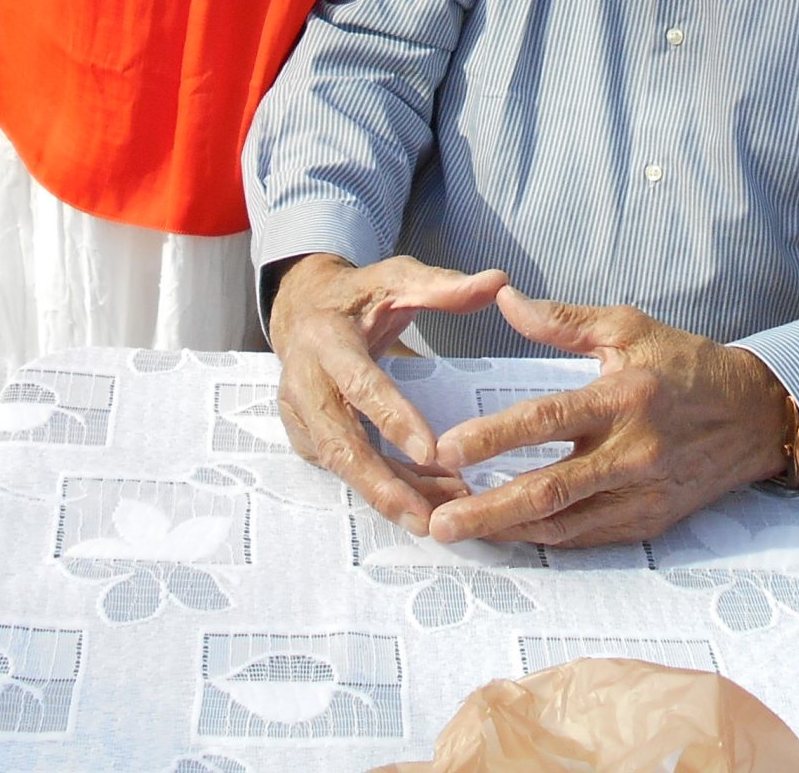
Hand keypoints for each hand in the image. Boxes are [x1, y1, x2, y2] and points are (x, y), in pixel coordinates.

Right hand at [270, 253, 509, 534]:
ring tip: (437, 519)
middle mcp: (304, 382)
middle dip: (384, 486)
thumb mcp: (397, 279)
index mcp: (326, 339)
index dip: (392, 419)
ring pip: (342, 467)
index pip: (360, 384)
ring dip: (388, 496)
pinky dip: (384, 489)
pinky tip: (424, 503)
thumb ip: (444, 286)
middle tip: (429, 519)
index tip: (431, 452)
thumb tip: (498, 281)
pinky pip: (345, 471)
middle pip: (341, 444)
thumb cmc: (359, 296)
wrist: (302, 309)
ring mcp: (300, 416)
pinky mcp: (306, 438)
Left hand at [423, 289, 788, 546]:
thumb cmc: (685, 365)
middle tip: (440, 524)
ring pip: (564, 525)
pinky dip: (544, 540)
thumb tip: (503, 299)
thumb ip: (562, 321)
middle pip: (549, 489)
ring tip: (459, 534)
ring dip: (508, 532)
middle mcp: (632, 453)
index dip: (493, 437)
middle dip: (488, 509)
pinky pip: (588, 538)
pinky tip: (507, 537)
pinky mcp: (650, 522)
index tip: (446, 450)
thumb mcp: (628, 327)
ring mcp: (642, 495)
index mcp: (622, 398)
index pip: (546, 420)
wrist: (756, 417)